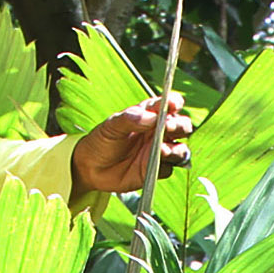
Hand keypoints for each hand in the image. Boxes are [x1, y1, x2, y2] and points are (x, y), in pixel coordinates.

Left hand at [70, 92, 194, 197]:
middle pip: (182, 127)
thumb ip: (131, 119)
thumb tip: (151, 117)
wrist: (91, 168)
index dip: (175, 103)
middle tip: (168, 127)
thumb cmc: (101, 141)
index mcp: (150, 115)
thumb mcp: (111, 126)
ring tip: (162, 150)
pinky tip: (157, 164)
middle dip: (180, 126)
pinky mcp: (156, 170)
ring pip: (181, 149)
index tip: (173, 104)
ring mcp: (159, 152)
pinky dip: (167, 166)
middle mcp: (158, 132)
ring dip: (177, 149)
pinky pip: (170, 168)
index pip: (169, 105)